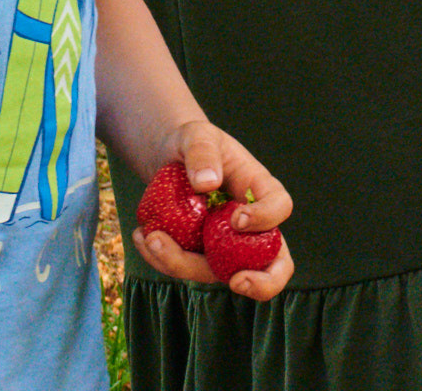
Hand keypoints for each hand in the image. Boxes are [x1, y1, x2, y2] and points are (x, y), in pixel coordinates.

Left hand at [134, 119, 294, 300]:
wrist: (170, 159)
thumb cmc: (193, 144)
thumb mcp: (196, 135)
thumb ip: (202, 152)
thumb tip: (206, 184)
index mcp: (259, 189)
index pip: (280, 207)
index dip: (265, 219)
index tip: (236, 218)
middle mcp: (251, 226)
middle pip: (274, 264)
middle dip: (262, 285)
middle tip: (236, 283)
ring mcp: (227, 247)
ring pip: (217, 273)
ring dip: (182, 265)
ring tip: (149, 238)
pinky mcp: (200, 257)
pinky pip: (186, 269)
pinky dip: (163, 260)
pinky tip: (141, 237)